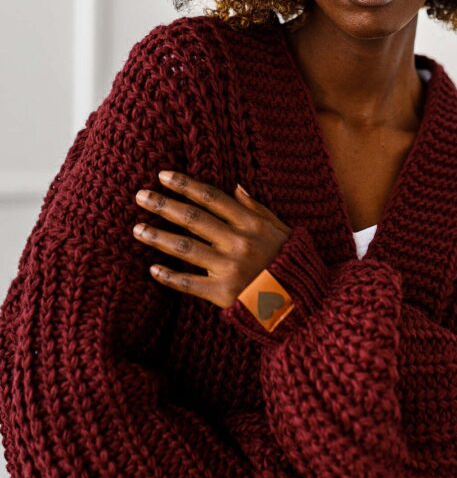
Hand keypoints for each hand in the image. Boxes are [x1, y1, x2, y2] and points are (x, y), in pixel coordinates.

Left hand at [133, 171, 291, 307]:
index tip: (163, 176)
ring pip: (185, 248)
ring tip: (137, 229)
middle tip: (140, 196)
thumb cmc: (288, 261)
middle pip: (193, 219)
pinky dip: (169, 276)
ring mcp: (228, 269)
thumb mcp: (279, 229)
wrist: (299, 302)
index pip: (212, 198)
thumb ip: (256, 208)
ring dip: (158, 237)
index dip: (186, 185)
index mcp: (251, 224)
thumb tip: (235, 187)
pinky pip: (188, 283)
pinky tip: (152, 268)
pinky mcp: (222, 294)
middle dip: (164, 205)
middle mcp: (238, 243)